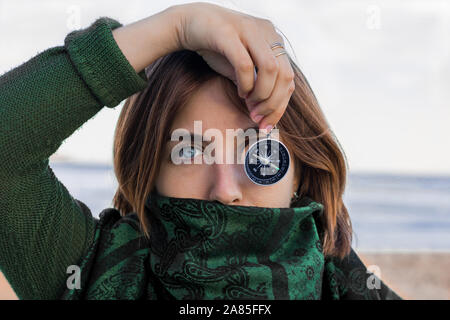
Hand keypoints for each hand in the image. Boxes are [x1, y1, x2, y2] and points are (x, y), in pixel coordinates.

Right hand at [171, 2, 294, 129]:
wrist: (189, 23)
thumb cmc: (216, 48)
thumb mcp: (242, 68)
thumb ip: (256, 86)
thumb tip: (264, 114)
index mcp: (273, 39)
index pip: (289, 78)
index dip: (281, 105)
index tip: (266, 124)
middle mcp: (266, 32)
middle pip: (285, 75)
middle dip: (273, 104)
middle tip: (257, 118)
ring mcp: (249, 30)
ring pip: (271, 69)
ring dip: (262, 95)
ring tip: (249, 105)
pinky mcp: (229, 34)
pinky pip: (245, 65)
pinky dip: (246, 84)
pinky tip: (240, 92)